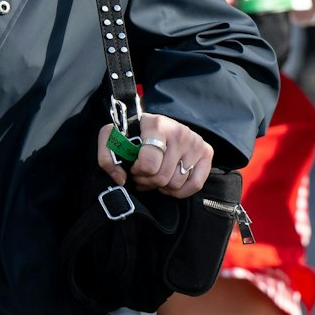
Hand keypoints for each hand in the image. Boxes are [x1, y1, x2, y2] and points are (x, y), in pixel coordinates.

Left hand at [97, 113, 213, 196]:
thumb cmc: (134, 134)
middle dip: (148, 180)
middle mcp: (179, 132)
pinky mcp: (207, 152)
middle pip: (162, 176)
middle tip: (143, 174)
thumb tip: (120, 178)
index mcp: (156, 125)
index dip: (138, 171)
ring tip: (155, 176)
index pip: (149, 163)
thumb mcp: (113, 138)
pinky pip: (195, 185)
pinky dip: (179, 191)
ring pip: (176, 183)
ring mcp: (195, 142)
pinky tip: (169, 183)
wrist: (156, 124)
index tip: (134, 166)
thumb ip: (108, 158)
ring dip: (161, 186)